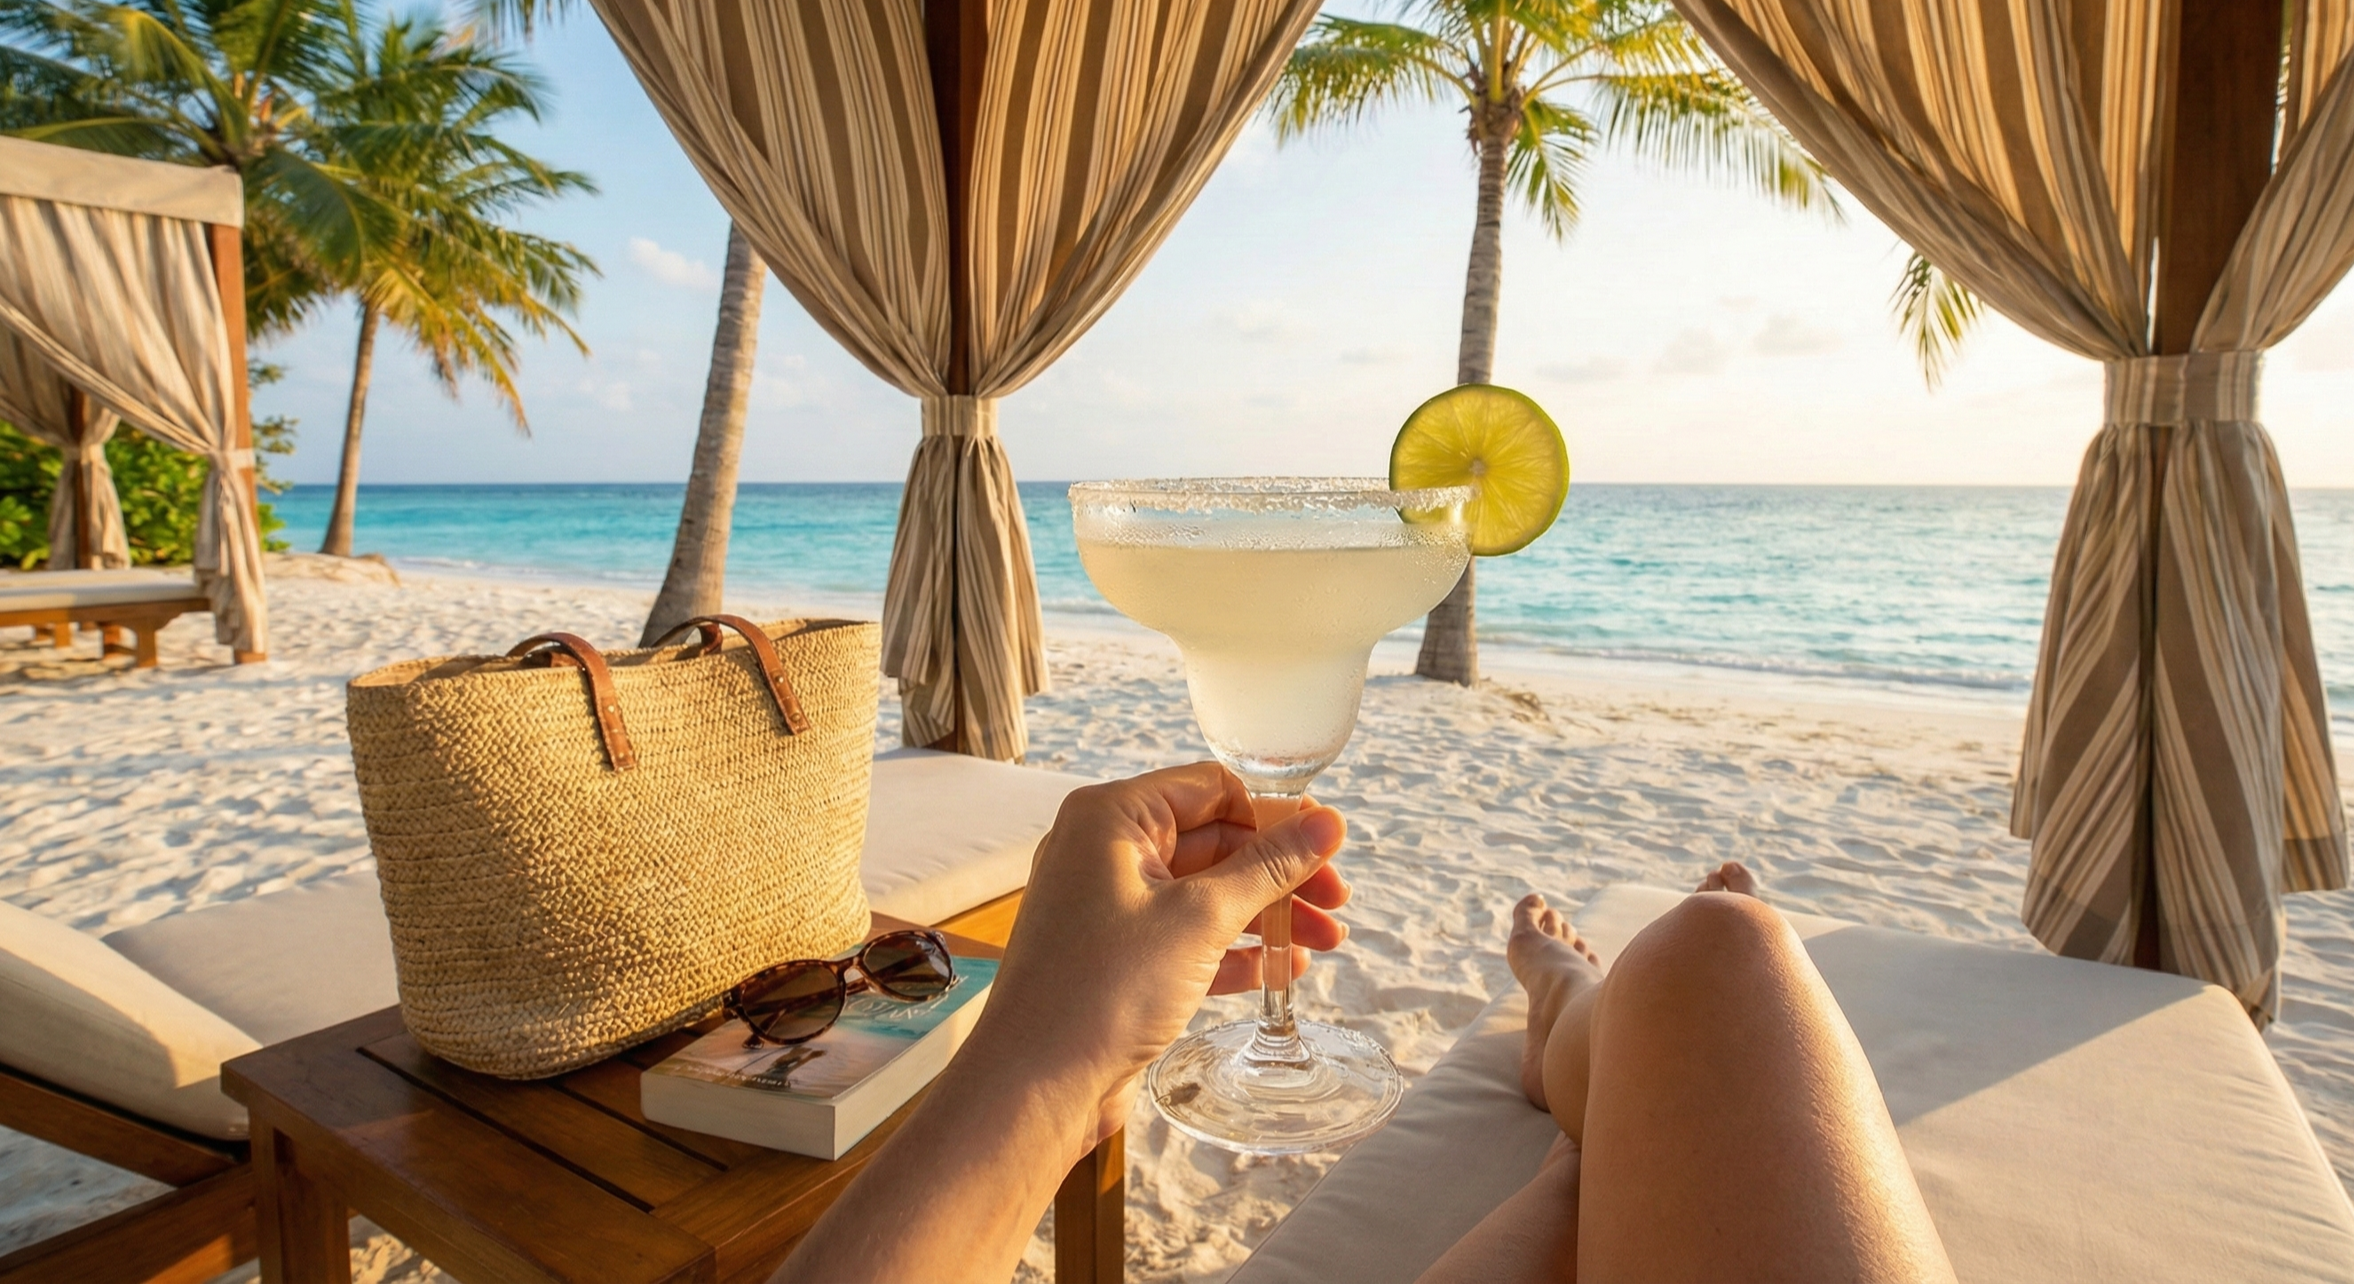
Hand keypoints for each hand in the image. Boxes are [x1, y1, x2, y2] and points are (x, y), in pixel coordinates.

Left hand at [963, 762, 1349, 1147]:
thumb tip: (1328, 822)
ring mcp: (1109, 908)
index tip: (1327, 845)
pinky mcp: (1117, 960)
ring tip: (1326, 942)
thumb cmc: (1102, 989)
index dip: (1275, 813)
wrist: (1034, 1086)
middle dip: (1280, 872)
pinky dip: (1234, 950)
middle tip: (1337, 902)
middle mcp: (1105, 853)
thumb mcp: (1201, 919)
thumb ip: (1269, 868)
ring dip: (1267, 914)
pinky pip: (1187, 938)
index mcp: (1111, 818)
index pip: (1211, 788)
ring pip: (1206, 894)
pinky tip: (1282, 970)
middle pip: (1214, 841)